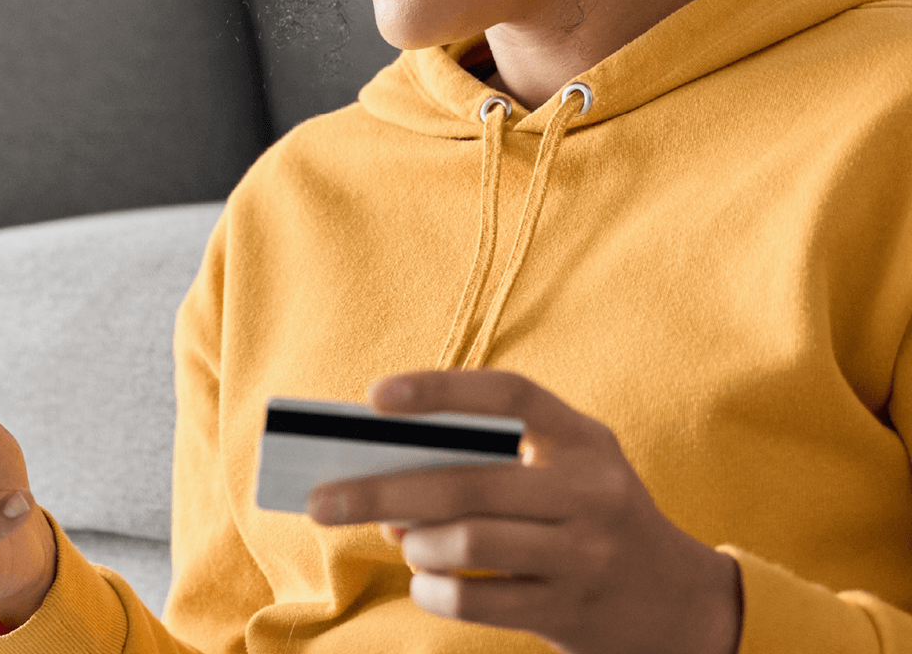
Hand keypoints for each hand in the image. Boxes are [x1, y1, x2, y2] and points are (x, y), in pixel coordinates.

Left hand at [307, 369, 741, 653]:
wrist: (679, 605)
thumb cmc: (592, 521)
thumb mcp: (565, 473)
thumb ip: (491, 461)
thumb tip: (385, 470)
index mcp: (584, 439)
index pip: (509, 395)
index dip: (440, 390)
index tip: (374, 398)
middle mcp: (592, 491)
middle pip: (467, 481)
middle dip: (379, 489)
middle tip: (321, 501)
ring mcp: (585, 554)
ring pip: (467, 542)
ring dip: (416, 544)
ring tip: (406, 542)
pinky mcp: (570, 610)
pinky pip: (475, 599)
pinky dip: (434, 591)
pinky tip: (428, 584)